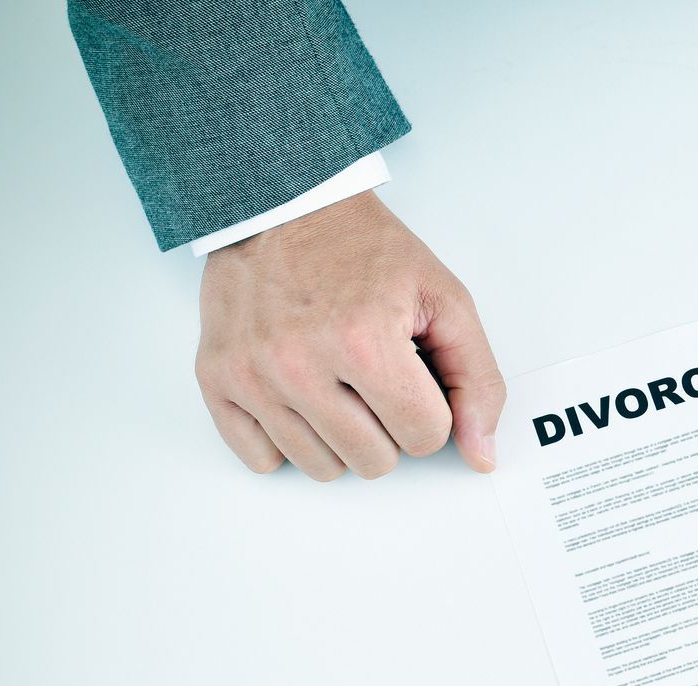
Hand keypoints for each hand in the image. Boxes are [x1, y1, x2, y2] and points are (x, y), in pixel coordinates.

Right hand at [194, 191, 504, 479]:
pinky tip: (298, 398)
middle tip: (374, 378)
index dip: (429, 410)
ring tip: (337, 383)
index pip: (424, 437)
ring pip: (322, 469)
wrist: (282, 203)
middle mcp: (300, 364)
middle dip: (387, 426)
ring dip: (340, 437)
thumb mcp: (444, 299)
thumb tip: (481, 456)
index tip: (413, 376)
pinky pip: (262, 460)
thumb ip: (476, 380)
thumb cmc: (362, 249)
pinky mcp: (216, 379)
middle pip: (374, 462)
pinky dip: (286, 439)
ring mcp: (253, 375)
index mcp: (363, 341)